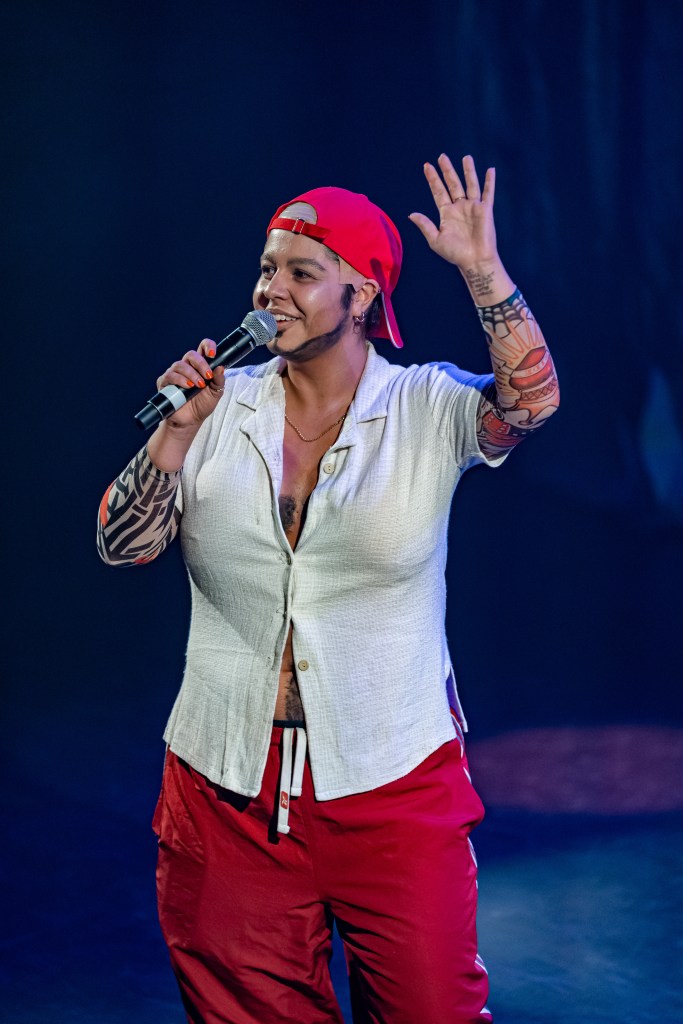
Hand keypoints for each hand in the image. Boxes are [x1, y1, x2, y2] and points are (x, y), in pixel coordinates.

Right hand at [154, 339, 225, 428]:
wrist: (190, 421)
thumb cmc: (202, 405)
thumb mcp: (216, 393)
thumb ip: (219, 380)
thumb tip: (220, 368)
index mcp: (200, 366)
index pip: (202, 348)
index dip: (207, 346)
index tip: (212, 354)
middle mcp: (186, 367)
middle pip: (191, 354)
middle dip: (201, 363)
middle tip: (208, 376)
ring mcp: (174, 374)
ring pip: (180, 365)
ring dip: (192, 374)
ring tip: (198, 385)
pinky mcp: (164, 382)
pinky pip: (170, 376)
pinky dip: (180, 380)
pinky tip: (187, 387)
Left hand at [409, 154, 498, 269]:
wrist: (473, 260)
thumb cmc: (454, 253)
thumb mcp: (435, 240)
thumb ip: (425, 225)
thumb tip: (411, 214)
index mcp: (446, 213)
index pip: (438, 192)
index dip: (433, 179)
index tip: (427, 166)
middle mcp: (459, 208)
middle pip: (452, 184)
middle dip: (447, 171)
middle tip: (442, 156)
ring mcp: (472, 207)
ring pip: (470, 184)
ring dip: (468, 171)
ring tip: (466, 157)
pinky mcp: (485, 210)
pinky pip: (488, 193)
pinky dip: (490, 182)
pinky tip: (490, 170)